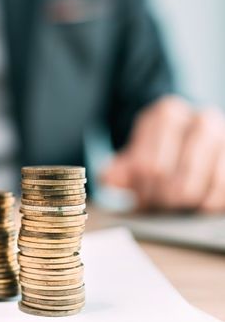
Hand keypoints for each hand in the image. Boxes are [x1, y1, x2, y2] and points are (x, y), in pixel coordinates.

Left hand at [101, 95, 224, 211]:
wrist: (193, 144)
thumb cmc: (161, 154)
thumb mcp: (135, 157)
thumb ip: (118, 169)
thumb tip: (109, 178)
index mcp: (166, 114)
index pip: (146, 164)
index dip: (141, 189)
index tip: (141, 199)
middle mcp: (200, 119)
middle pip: (171, 176)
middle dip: (160, 198)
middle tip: (158, 206)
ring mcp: (224, 135)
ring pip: (199, 184)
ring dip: (184, 204)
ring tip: (176, 207)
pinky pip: (223, 188)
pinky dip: (209, 204)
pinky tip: (199, 206)